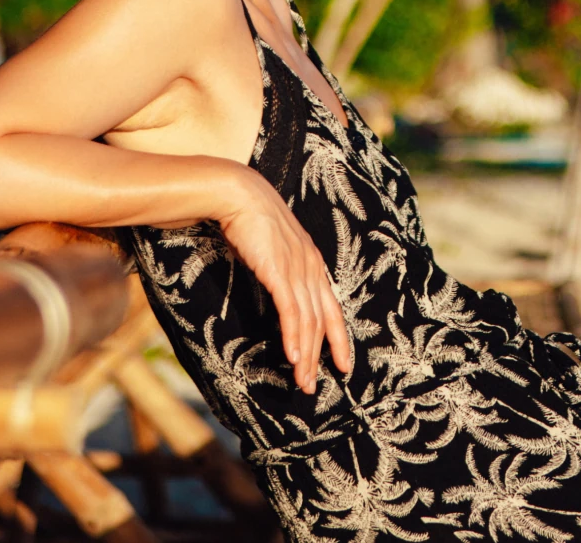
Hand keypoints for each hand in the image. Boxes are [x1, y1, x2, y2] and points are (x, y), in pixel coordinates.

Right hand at [215, 166, 354, 392]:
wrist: (238, 194)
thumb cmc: (250, 220)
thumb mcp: (273, 249)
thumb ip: (280, 268)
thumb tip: (278, 287)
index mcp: (313, 263)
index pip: (331, 308)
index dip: (338, 338)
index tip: (342, 364)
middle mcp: (312, 268)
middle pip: (322, 321)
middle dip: (321, 356)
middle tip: (314, 386)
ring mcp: (298, 270)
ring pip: (309, 321)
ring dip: (307, 355)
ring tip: (303, 381)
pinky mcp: (279, 272)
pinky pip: (291, 311)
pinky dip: (293, 336)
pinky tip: (294, 357)